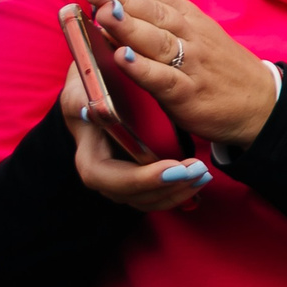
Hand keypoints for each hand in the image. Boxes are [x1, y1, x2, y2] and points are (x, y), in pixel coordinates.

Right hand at [58, 55, 208, 212]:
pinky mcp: (137, 179)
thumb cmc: (92, 86)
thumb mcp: (84, 86)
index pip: (106, 176)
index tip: (172, 168)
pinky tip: (200, 178)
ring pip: (147, 199)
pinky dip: (179, 190)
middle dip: (165, 187)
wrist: (100, 90)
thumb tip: (87, 110)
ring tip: (203, 174)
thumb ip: (82, 98)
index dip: (138, 178)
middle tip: (197, 170)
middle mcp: (103, 174)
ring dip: (177, 191)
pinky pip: (157, 195)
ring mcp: (120, 180)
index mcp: (89, 155)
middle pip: (130, 194)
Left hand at [82, 0, 278, 148]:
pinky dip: (143, 68)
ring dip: (129, 26)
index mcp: (189, 18)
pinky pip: (164, 79)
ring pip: (157, 41)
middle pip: (155, 12)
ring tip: (104, 12)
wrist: (261, 101)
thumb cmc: (218, 62)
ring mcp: (190, 65)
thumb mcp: (193, 25)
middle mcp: (190, 36)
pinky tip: (122, 58)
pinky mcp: (188, 94)